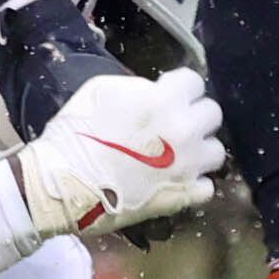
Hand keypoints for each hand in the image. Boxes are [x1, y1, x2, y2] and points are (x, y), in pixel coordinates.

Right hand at [12, 67, 223, 242]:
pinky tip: (172, 179)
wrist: (62, 182)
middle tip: (173, 122)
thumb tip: (155, 92)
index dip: (179, 86)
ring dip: (198, 149)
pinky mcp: (183, 196)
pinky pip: (205, 186)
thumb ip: (138, 88)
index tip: (168, 92)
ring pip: (216, 151)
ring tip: (176, 154)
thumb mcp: (100, 90)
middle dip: (194, 114)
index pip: (194, 81)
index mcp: (163, 100)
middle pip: (212, 113)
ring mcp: (187, 166)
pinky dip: (192, 182)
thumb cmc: (75, 133)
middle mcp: (184, 131)